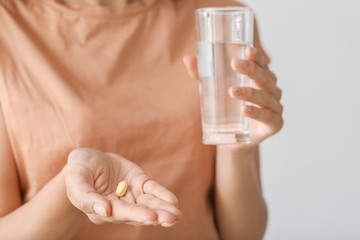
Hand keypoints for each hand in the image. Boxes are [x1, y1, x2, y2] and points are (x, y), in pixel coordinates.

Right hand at [65, 148, 181, 226]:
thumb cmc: (78, 170)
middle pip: (139, 213)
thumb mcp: (76, 179)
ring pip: (149, 204)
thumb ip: (87, 196)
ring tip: (177, 214)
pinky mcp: (139, 183)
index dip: (137, 215)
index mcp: (102, 210)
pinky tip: (173, 201)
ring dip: (163, 209)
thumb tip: (104, 211)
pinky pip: (152, 190)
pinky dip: (162, 195)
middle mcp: (119, 206)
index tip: (152, 217)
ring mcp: (131, 195)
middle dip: (156, 216)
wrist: (88, 159)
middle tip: (171, 218)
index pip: (121, 213)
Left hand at [183, 47, 282, 153]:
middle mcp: (272, 91)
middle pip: (265, 77)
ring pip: (265, 97)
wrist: (233, 140)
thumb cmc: (228, 110)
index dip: (257, 56)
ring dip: (250, 92)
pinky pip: (268, 117)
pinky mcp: (274, 125)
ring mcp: (275, 108)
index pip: (262, 64)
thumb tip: (187, 59)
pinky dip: (257, 113)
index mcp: (262, 79)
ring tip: (232, 91)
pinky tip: (245, 110)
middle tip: (235, 64)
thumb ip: (202, 75)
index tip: (247, 49)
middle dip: (251, 70)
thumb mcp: (214, 90)